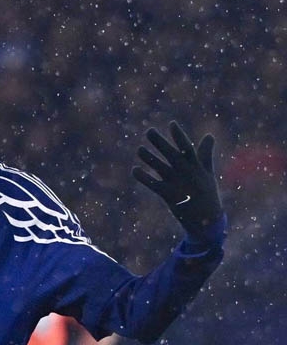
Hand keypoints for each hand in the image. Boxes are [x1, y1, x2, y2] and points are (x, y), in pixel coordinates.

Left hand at [132, 121, 222, 239]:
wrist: (206, 220)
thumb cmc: (207, 195)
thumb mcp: (208, 173)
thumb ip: (205, 154)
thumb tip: (209, 135)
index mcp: (196, 166)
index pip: (187, 147)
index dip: (178, 135)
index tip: (171, 124)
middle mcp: (185, 172)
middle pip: (170, 153)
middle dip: (160, 142)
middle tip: (149, 131)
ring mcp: (176, 183)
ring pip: (160, 167)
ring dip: (149, 158)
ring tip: (139, 149)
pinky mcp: (168, 195)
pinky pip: (153, 184)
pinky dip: (143, 177)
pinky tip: (135, 170)